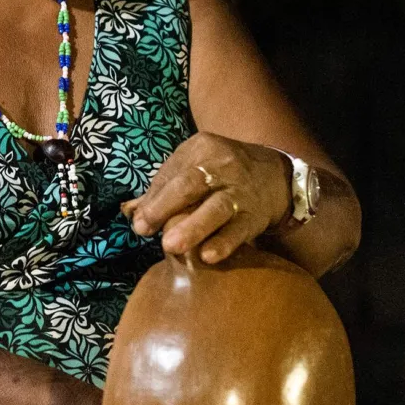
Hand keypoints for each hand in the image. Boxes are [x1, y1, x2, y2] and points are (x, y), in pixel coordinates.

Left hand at [123, 132, 291, 264]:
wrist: (276, 176)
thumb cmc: (220, 174)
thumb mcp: (194, 168)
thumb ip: (161, 189)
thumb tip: (129, 211)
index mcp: (201, 148)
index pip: (170, 174)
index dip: (152, 199)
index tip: (138, 221)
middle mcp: (222, 166)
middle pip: (189, 185)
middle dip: (163, 207)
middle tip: (143, 229)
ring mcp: (241, 190)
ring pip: (216, 208)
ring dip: (192, 227)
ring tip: (170, 246)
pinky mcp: (255, 215)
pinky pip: (239, 229)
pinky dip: (223, 242)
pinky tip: (208, 256)